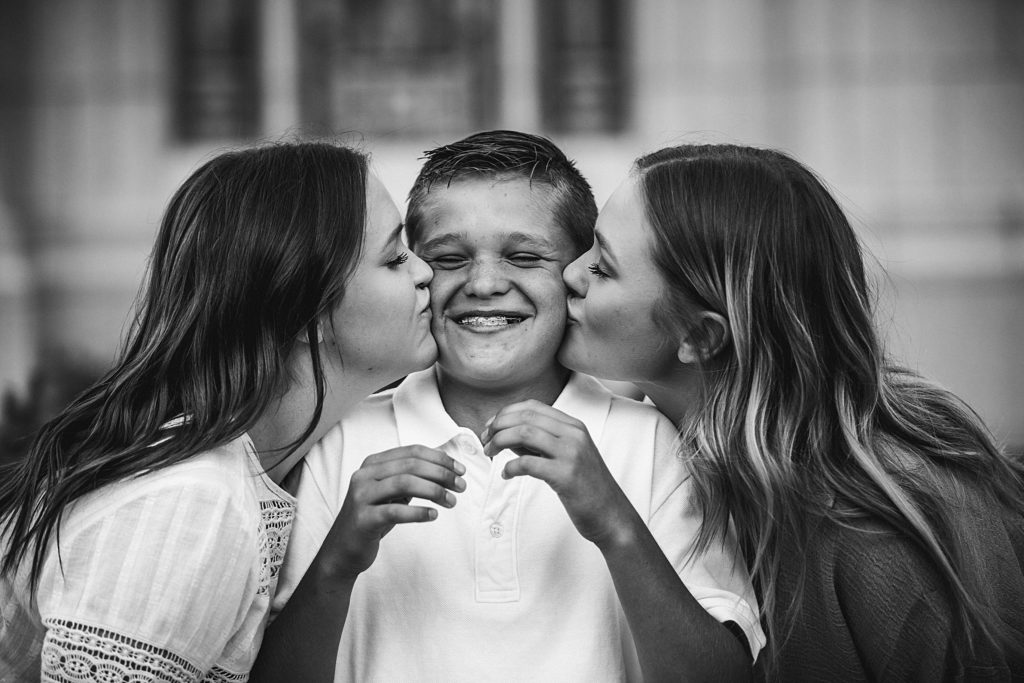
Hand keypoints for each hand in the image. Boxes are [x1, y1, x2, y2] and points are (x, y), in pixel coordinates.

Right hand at [319, 445, 465, 578]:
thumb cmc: (373, 518)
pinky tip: (433, 516)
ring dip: (434, 491)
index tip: (460, 470)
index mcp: (374, 463)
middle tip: (461, 486)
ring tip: (451, 501)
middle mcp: (365, 475)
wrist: (343, 549)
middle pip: (411, 465)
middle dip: (441, 474)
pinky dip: (418, 512)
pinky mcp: (363, 519)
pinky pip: (395, 511)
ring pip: (404, 483)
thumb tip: (447, 470)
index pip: (412, 451)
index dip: (440, 458)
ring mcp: (362, 496)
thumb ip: (411, 478)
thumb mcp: (391, 493)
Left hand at [481, 400, 634, 547]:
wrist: (612, 515)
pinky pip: (528, 463)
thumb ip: (538, 444)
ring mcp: (571, 453)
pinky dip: (509, 467)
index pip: (533, 406)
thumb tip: (506, 435)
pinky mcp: (566, 475)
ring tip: (490, 453)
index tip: (490, 426)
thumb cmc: (585, 487)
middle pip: (526, 415)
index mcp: (573, 426)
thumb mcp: (565, 457)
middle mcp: (574, 434)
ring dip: (499, 441)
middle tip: (485, 440)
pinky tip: (505, 475)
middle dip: (498, 425)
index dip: (506, 413)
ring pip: (524, 432)